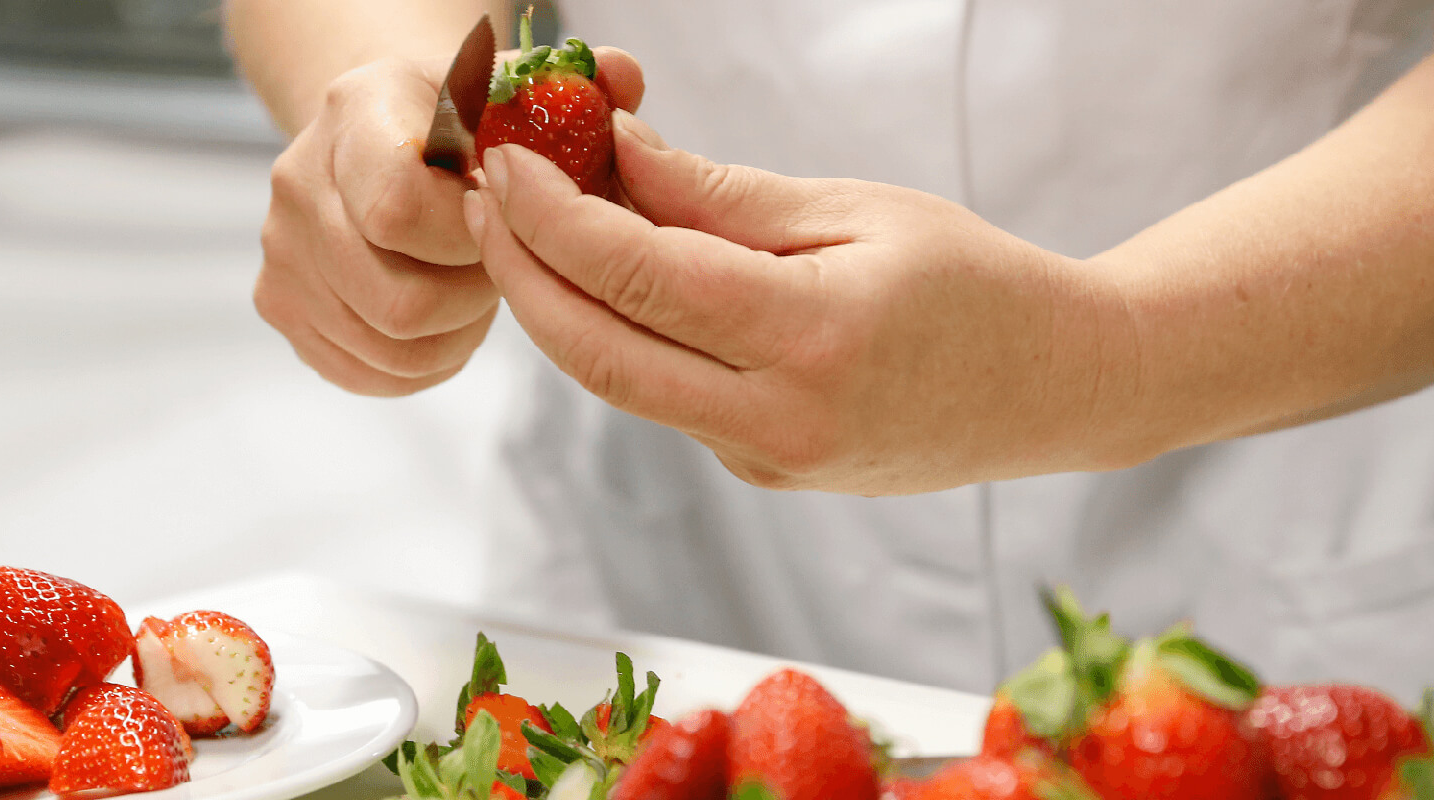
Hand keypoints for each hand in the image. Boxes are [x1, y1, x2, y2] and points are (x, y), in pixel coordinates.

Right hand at [256, 52, 642, 395]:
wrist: (384, 132)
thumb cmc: (461, 117)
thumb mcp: (512, 87)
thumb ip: (572, 85)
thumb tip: (622, 76)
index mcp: (357, 113)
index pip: (398, 210)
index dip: (469, 236)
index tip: (499, 216)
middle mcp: (300, 183)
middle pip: (397, 300)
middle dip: (470, 297)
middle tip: (498, 265)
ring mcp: (282, 254)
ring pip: (388, 346)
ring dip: (453, 333)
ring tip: (472, 286)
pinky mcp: (282, 306)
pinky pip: (368, 371)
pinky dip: (421, 361)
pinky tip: (443, 316)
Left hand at [466, 113, 1143, 493]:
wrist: (1057, 386)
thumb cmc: (973, 280)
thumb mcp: (850, 209)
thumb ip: (717, 195)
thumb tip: (609, 155)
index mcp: (814, 342)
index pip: (640, 279)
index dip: (554, 218)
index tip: (505, 161)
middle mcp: (780, 423)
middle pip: (600, 354)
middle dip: (521, 273)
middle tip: (479, 199)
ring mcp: (768, 463)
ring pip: (620, 384)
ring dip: (556, 308)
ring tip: (522, 227)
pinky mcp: (762, 474)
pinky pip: (664, 401)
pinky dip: (619, 337)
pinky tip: (602, 279)